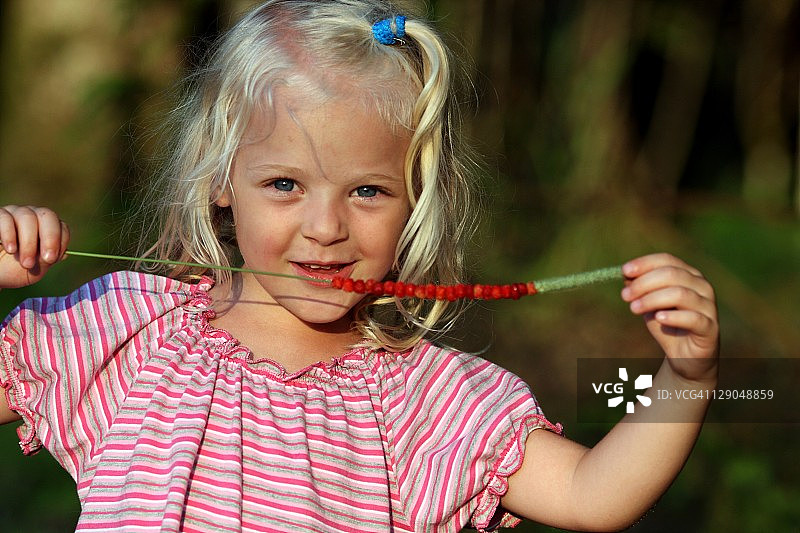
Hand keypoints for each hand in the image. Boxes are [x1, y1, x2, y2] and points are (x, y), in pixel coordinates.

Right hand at [0, 205, 69, 288]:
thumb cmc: (14, 270)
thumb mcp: (34, 270)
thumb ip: (47, 260)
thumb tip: (64, 254)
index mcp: (47, 228)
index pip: (61, 227)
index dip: (60, 241)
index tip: (52, 258)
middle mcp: (33, 216)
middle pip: (47, 216)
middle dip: (50, 238)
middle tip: (47, 259)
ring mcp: (14, 213)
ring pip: (27, 217)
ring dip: (29, 242)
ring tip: (26, 263)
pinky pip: (5, 218)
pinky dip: (9, 235)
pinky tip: (11, 250)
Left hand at [621, 253, 718, 383]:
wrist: (684, 356)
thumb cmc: (666, 324)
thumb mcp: (648, 304)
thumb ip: (639, 289)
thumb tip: (626, 275)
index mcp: (688, 275)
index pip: (667, 260)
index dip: (645, 263)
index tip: (624, 271)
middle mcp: (702, 286)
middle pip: (672, 274)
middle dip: (644, 283)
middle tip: (625, 296)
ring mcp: (709, 306)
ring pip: (681, 294)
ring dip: (652, 299)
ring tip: (633, 308)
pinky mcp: (710, 328)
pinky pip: (693, 318)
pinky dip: (673, 316)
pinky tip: (658, 318)